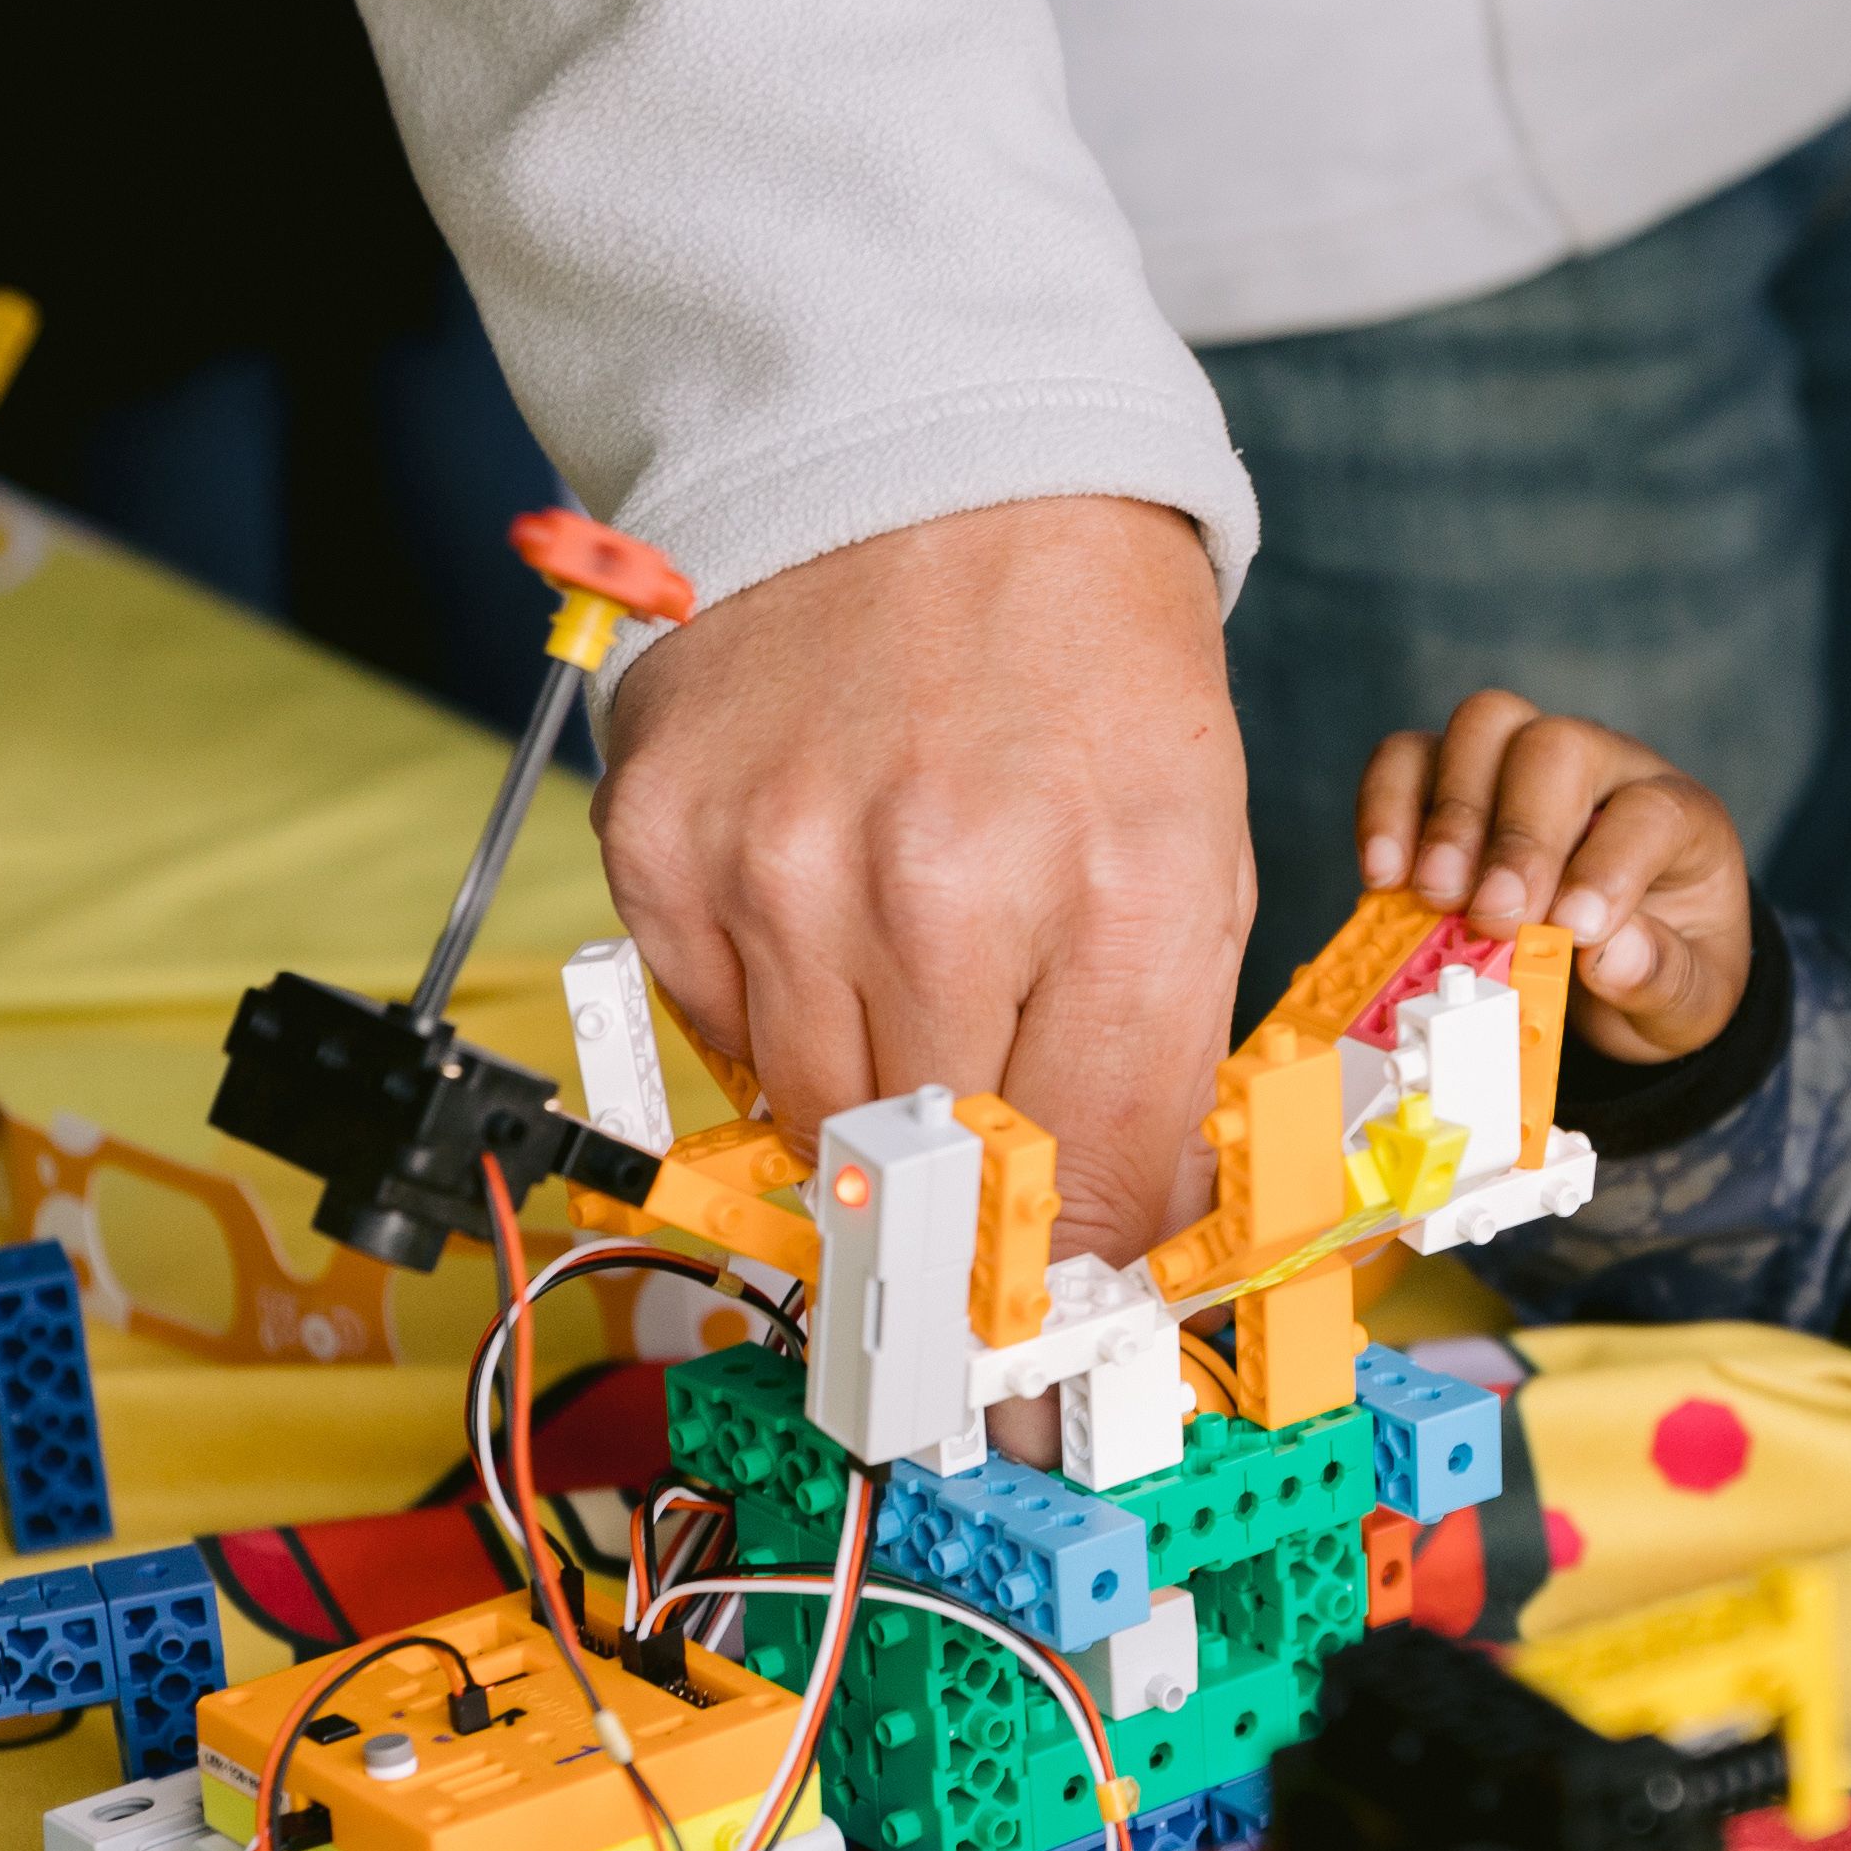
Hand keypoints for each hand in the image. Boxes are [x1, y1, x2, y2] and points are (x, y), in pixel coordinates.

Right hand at [598, 497, 1250, 1271]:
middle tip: (972, 1298)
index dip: (1069, 1300)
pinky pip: (714, 1028)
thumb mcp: (1188, 855)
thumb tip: (1104, 1265)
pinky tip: (824, 937)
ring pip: (813, 1127)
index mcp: (1115, 893)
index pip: (1085, 1189)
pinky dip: (771, 1024)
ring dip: (870, 1132)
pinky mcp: (661, 841)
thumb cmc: (1086, 666)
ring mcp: (778, 869)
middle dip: (967, 1251)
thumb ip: (1149, 1069)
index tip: (1050, 1385)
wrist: (931, 464)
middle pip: (939, 1185)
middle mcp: (937, 891)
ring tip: (914, 1047)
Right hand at [1351, 690, 1753, 1062]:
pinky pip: (1408, 757)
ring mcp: (1524, 761)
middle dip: (1520, 836)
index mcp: (1680, 817)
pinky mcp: (1452, 777)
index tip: (1574, 930)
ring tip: (1436, 896)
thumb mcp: (1690, 999)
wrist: (1619, 960)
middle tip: (1493, 916)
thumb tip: (1610, 956)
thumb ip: (1662, 979)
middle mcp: (1605, 768)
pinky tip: (1384, 877)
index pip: (1652, 810)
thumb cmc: (1657, 966)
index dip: (1610, 866)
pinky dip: (1386, 808)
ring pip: (1484, 727)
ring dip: (1451, 814)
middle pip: (1557, 746)